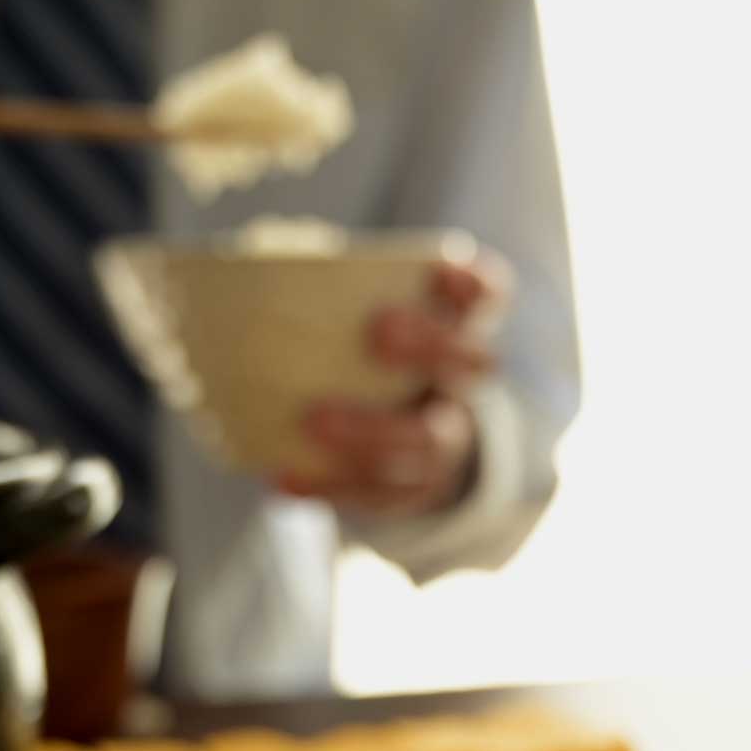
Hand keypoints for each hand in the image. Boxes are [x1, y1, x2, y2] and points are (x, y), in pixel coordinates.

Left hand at [279, 256, 509, 517]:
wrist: (395, 445)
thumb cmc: (360, 357)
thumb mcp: (357, 320)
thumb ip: (329, 295)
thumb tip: (262, 255)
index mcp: (456, 326)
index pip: (487, 295)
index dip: (469, 284)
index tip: (438, 268)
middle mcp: (462, 383)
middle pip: (474, 363)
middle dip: (430, 347)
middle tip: (375, 333)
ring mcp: (445, 439)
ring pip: (430, 442)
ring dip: (372, 432)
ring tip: (312, 423)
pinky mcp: (414, 490)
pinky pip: (383, 495)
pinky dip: (331, 486)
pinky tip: (285, 479)